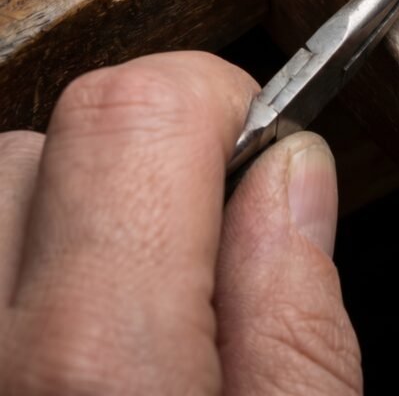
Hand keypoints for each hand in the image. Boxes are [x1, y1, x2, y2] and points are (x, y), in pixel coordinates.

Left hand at [0, 51, 361, 394]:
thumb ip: (299, 320)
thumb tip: (295, 171)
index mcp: (99, 366)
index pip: (132, 114)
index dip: (212, 100)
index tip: (256, 148)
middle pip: (44, 144)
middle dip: (140, 159)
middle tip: (201, 244)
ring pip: (0, 202)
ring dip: (71, 222)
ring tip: (130, 309)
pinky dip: (28, 270)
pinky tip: (71, 347)